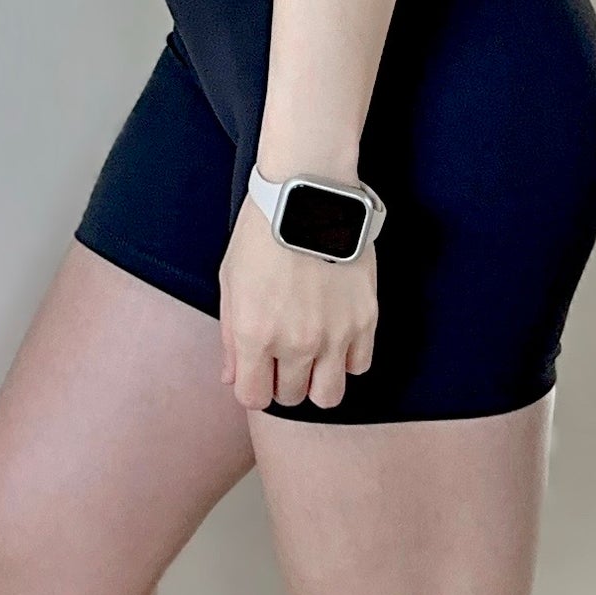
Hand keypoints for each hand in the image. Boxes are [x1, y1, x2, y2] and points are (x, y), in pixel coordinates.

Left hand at [218, 193, 377, 410]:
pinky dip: (347, 360)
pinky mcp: (365, 319)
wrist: (309, 196)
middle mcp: (295, 343)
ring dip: (318, 382)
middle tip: (284, 359)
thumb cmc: (262, 234)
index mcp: (255, 335)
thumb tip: (232, 377)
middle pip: (291, 398)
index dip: (254, 388)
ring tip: (313, 358)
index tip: (258, 373)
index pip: (254, 398)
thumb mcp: (231, 284)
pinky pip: (359, 365)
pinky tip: (336, 339)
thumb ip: (230, 338)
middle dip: (284, 384)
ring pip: (329, 395)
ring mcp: (334, 334)